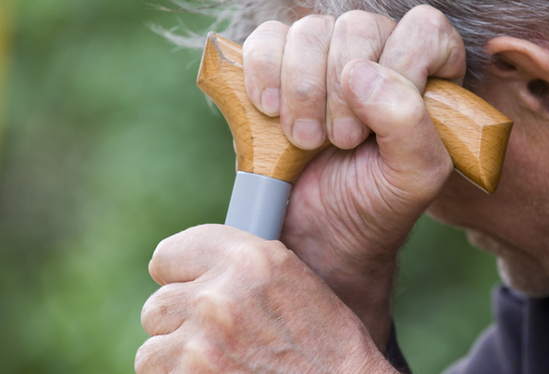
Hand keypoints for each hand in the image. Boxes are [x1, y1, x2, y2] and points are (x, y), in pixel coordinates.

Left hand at [136, 225, 397, 373]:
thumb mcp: (292, 280)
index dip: (180, 275)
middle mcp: (219, 297)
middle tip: (216, 337)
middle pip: (158, 305)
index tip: (190, 288)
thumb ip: (239, 269)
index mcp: (248, 259)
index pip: (169, 254)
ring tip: (220, 363)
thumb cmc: (327, 343)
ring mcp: (200, 347)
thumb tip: (194, 273)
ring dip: (178, 359)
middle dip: (181, 323)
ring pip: (151, 350)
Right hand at [242, 5, 465, 344]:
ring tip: (305, 139)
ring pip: (310, 30)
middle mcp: (378, 55)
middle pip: (359, 25)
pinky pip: (266, 38)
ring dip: (302, 89)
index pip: (423, 29)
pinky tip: (270, 113)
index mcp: (426, 74)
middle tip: (341, 142)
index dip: (399, 69)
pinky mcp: (277, 65)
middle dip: (342, 91)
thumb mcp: (414, 177)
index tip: (377, 126)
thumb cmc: (375, 204)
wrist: (318, 234)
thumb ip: (409, 124)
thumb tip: (359, 72)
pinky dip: (263, 74)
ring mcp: (325, 56)